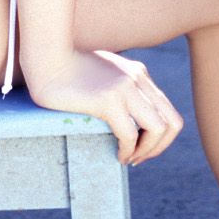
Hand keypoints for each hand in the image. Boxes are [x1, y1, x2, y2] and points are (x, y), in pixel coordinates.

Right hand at [25, 48, 183, 165]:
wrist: (46, 59)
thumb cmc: (68, 69)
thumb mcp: (104, 73)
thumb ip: (120, 86)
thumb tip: (127, 114)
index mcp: (138, 73)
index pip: (168, 112)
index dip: (161, 137)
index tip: (141, 148)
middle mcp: (137, 78)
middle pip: (172, 123)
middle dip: (159, 148)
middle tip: (139, 158)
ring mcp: (124, 87)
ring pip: (158, 130)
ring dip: (147, 152)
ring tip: (129, 159)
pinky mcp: (108, 99)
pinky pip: (130, 134)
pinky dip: (127, 151)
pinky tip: (117, 155)